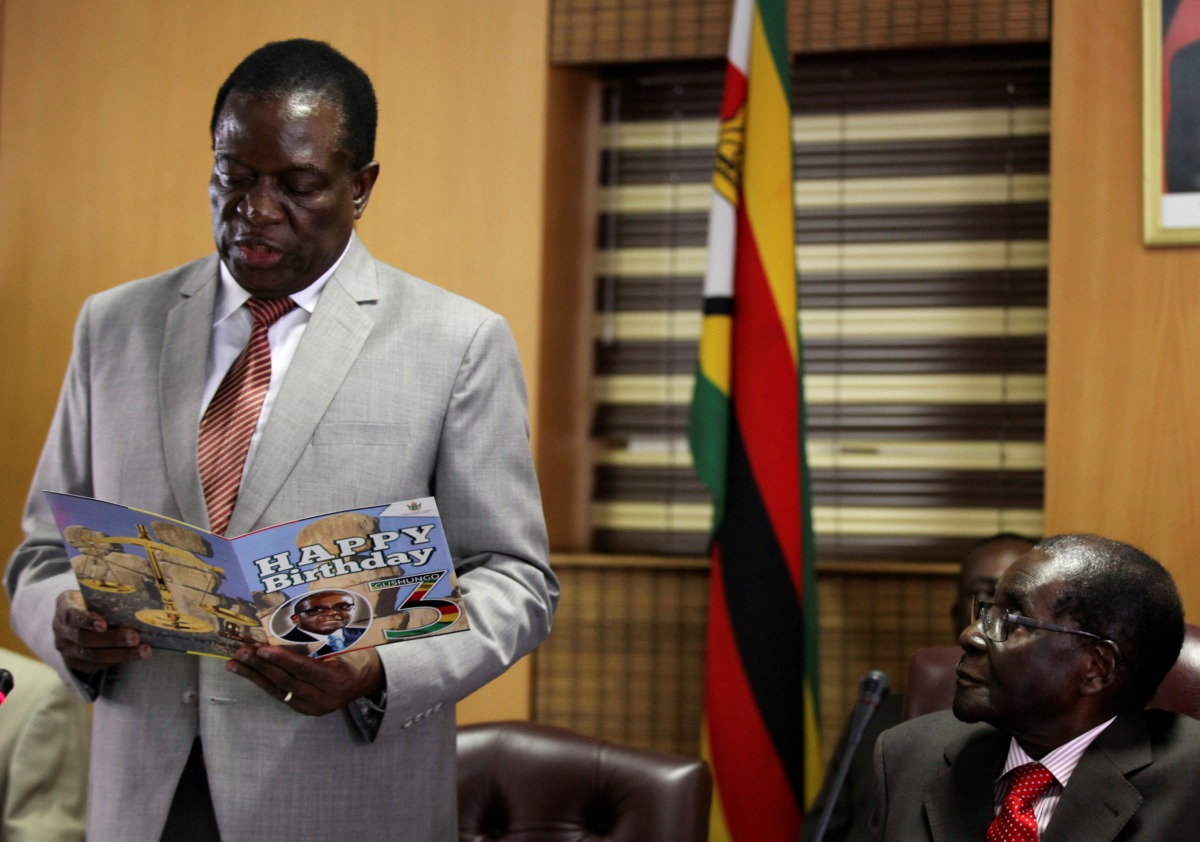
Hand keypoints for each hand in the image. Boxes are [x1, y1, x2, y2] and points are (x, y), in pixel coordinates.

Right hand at [53, 590, 149, 672]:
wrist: (79, 616)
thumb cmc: (95, 600)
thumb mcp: (97, 593)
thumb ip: (111, 594)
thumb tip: (142, 600)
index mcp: (65, 605)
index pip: (72, 614)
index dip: (87, 620)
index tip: (104, 625)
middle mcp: (60, 628)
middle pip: (84, 638)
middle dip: (112, 639)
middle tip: (135, 638)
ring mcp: (65, 647)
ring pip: (91, 655)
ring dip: (120, 654)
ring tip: (143, 651)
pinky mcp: (74, 661)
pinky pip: (95, 665)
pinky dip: (117, 660)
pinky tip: (134, 656)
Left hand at [225, 645, 382, 715]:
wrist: (367, 680)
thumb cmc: (355, 657)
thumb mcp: (344, 648)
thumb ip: (318, 647)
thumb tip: (284, 634)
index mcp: (336, 679)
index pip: (303, 669)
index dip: (281, 659)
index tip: (261, 648)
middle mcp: (324, 697)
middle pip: (286, 681)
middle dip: (261, 666)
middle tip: (242, 652)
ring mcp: (314, 706)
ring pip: (279, 690)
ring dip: (255, 676)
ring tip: (236, 664)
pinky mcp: (306, 709)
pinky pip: (281, 695)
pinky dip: (264, 683)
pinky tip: (250, 673)